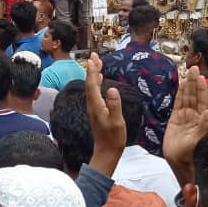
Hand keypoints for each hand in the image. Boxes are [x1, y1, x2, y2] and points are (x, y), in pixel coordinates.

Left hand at [85, 53, 126, 170]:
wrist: (106, 151)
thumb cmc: (113, 138)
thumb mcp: (117, 122)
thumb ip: (115, 105)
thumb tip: (113, 89)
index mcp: (96, 105)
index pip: (92, 84)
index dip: (92, 70)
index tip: (93, 58)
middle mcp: (92, 104)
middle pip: (90, 82)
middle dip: (92, 68)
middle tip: (94, 55)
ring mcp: (93, 107)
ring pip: (92, 86)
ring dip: (94, 74)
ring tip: (97, 63)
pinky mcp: (96, 110)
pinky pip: (94, 91)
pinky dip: (96, 82)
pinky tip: (100, 80)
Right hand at [163, 66, 207, 184]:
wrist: (179, 163)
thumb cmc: (191, 155)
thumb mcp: (199, 141)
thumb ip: (204, 127)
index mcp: (201, 121)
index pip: (202, 100)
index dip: (201, 89)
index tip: (200, 77)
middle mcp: (194, 117)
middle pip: (194, 96)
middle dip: (194, 82)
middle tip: (194, 68)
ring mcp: (185, 117)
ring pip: (186, 98)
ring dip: (187, 86)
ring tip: (188, 73)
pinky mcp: (175, 120)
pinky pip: (177, 104)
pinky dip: (179, 94)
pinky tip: (181, 86)